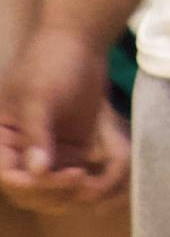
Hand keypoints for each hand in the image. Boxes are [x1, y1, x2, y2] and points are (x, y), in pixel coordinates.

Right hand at [0, 28, 127, 213]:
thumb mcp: (39, 96)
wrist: (81, 42)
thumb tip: (37, 170)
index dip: (28, 184)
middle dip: (50, 192)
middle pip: (27, 191)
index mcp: (2, 138)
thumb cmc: (52, 62)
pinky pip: (71, 180)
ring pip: (50, 192)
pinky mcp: (71, 151)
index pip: (7, 175)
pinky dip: (81, 186)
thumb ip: (37, 134)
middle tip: (77, 177)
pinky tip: (94, 179)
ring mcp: (47, 152)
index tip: (55, 176)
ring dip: (66, 194)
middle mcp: (20, 150)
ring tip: (87, 180)